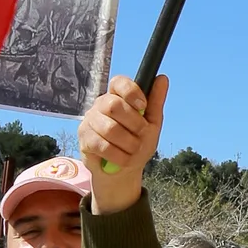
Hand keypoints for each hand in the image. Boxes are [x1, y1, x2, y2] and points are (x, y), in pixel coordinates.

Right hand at [80, 74, 166, 213]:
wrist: (124, 170)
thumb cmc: (138, 142)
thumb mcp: (152, 123)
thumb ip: (156, 101)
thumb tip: (162, 78)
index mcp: (118, 95)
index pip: (119, 82)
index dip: (131, 92)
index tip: (143, 106)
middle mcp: (101, 104)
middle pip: (113, 105)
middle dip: (133, 123)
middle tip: (141, 134)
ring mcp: (90, 121)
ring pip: (109, 128)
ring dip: (128, 143)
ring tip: (133, 149)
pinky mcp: (84, 139)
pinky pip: (102, 145)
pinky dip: (118, 155)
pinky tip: (123, 158)